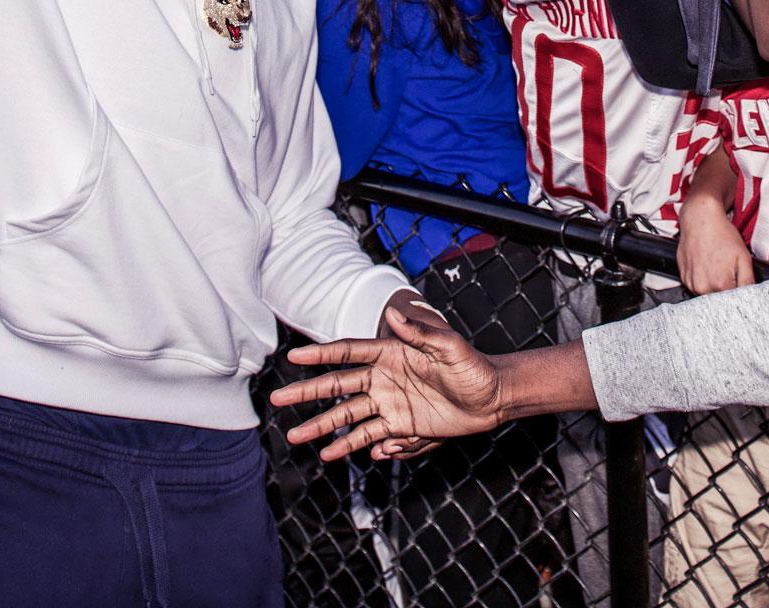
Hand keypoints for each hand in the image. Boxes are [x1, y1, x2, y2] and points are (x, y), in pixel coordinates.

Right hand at [272, 304, 504, 460]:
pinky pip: (370, 437)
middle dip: (308, 393)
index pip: (348, 352)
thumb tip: (392, 313)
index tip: (294, 357)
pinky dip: (354, 447)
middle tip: (277, 399)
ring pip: (348, 416)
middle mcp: (384, 378)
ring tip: (297, 437)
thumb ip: (419, 332)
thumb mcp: (449, 346)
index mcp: (391, 352)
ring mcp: (389, 403)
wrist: (491, 398)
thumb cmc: (472, 366)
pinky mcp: (401, 426)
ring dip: (322, 427)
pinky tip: (336, 455)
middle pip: (338, 386)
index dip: (321, 355)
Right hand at [677, 195, 753, 293]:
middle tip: (729, 273)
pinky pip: (696, 287)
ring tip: (717, 267)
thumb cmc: (722, 234)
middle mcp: (702, 287)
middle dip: (727, 291)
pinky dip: (703, 280)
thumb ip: (749, 282)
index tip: (739, 285)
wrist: (700, 218)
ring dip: (714, 287)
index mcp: (720, 285)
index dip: (739, 296)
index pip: (734, 304)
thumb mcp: (744, 257)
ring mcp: (690, 282)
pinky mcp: (683, 276)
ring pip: (707, 295)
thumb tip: (752, 299)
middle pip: (720, 301)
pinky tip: (707, 266)